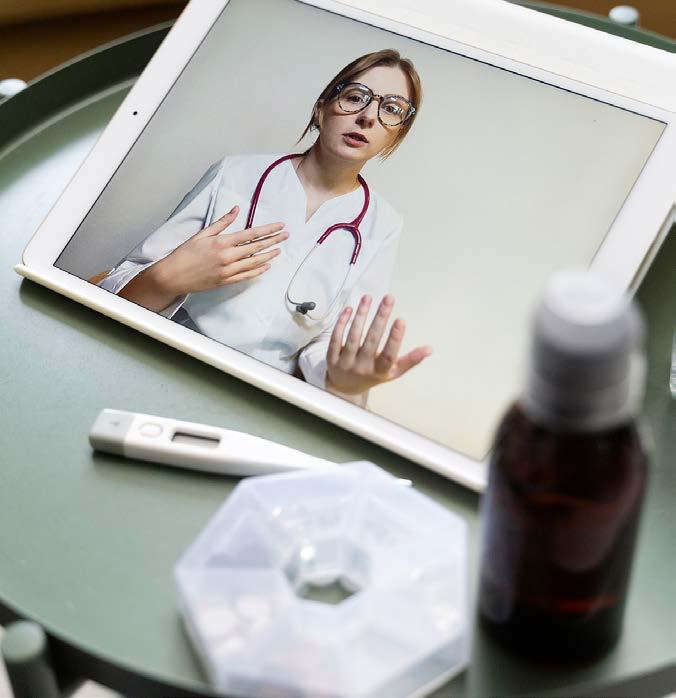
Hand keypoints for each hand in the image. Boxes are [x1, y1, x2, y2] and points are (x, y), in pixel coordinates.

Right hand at [155, 205, 287, 296]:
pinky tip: (266, 266)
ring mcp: (228, 271)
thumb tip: (236, 209)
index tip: (279, 226)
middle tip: (286, 235)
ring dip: (269, 255)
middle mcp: (228, 257)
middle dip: (274, 240)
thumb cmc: (185, 254)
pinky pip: (247, 275)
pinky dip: (258, 270)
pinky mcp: (226, 281)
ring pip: (254, 262)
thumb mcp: (202, 234)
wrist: (173, 276)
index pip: (251, 234)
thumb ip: (222, 222)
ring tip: (279, 250)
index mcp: (222, 243)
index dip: (268, 230)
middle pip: (257, 248)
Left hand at [325, 294, 431, 400]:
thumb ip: (410, 360)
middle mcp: (362, 367)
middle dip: (380, 318)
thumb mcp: (393, 372)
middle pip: (371, 341)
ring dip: (361, 315)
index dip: (395, 338)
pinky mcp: (331, 357)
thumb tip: (430, 349)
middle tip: (389, 299)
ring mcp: (345, 362)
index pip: (388, 355)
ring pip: (353, 336)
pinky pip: (336, 337)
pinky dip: (342, 323)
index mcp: (379, 371)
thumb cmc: (373, 375)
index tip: (401, 320)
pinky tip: (350, 309)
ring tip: (368, 298)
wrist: (345, 388)